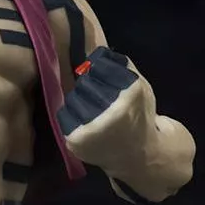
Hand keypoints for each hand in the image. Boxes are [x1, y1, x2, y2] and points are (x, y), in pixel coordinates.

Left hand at [57, 46, 155, 168]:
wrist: (139, 156)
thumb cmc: (140, 116)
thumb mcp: (141, 87)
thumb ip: (121, 66)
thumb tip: (97, 49)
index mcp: (130, 94)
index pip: (99, 66)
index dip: (98, 67)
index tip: (99, 72)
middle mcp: (111, 112)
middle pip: (84, 82)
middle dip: (88, 84)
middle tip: (95, 92)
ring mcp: (92, 129)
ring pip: (72, 97)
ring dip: (78, 98)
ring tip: (89, 106)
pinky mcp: (77, 140)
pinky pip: (64, 114)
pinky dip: (70, 113)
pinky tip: (82, 118)